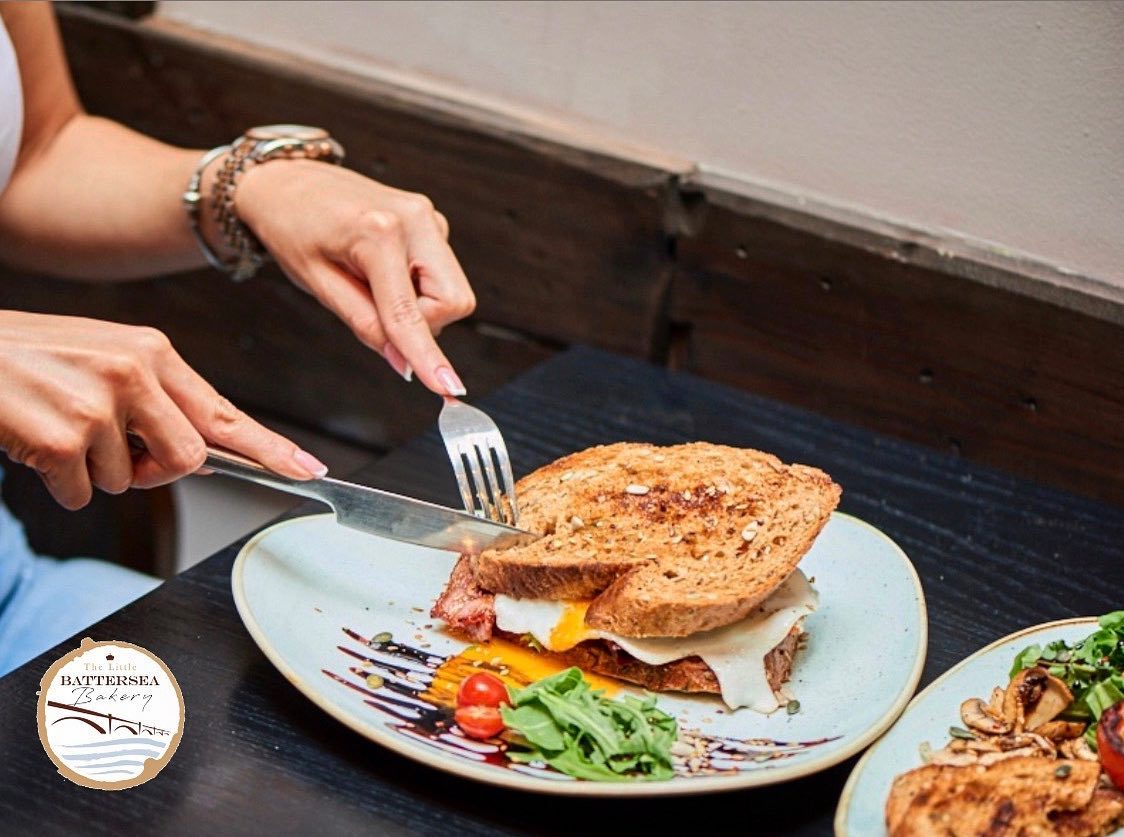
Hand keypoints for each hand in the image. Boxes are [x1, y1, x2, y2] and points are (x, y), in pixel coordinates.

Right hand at [0, 311, 326, 509]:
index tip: (306, 469)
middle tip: (113, 450)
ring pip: (128, 480)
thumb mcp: (106, 358)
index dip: (269, 448)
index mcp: (152, 351)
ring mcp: (100, 404)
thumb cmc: (32, 358)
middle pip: (187, 458)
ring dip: (94, 472)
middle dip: (152, 470)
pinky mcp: (63, 437)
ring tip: (59, 428)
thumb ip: (157, 397)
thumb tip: (200, 448)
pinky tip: (36, 444)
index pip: (224, 410)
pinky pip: (82, 494)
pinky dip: (59, 484)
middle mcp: (134, 371)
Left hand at [234, 160, 475, 395]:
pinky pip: (440, 275)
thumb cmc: (292, 226)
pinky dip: (415, 286)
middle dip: (423, 323)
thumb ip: (364, 324)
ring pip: (451, 292)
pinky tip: (381, 269)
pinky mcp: (432, 221)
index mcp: (379, 232)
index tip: (448, 388)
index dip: (428, 355)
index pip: (411, 312)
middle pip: (453, 302)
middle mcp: (416, 219)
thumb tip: (402, 361)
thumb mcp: (317, 283)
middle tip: (375, 311)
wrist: (287, 180)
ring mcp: (429, 217)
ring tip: (370, 282)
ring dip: (417, 304)